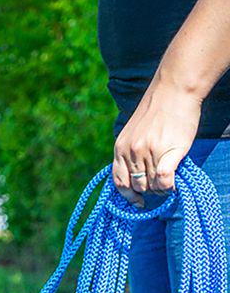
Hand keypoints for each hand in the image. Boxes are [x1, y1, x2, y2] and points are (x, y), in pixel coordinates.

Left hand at [112, 81, 201, 204]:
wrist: (174, 90)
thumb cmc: (158, 111)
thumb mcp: (134, 133)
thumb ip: (131, 153)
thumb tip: (136, 177)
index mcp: (120, 148)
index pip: (118, 182)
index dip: (128, 196)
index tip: (137, 202)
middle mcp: (131, 152)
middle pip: (137, 186)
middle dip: (149, 191)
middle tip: (160, 185)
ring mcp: (147, 152)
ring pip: (151, 185)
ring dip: (161, 188)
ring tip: (169, 181)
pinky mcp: (166, 151)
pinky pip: (163, 180)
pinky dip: (168, 186)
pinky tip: (173, 184)